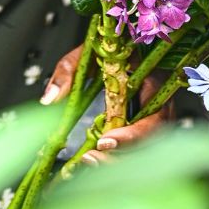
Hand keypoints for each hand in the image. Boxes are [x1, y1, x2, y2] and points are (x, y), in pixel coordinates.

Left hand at [42, 44, 172, 163]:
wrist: (123, 45)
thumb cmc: (110, 46)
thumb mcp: (88, 52)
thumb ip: (69, 71)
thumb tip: (49, 99)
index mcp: (154, 80)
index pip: (153, 118)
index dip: (131, 136)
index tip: (104, 142)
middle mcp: (160, 105)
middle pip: (151, 143)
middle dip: (122, 156)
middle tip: (90, 159)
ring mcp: (154, 120)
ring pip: (145, 151)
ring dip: (118, 162)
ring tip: (88, 162)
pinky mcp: (144, 129)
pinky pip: (137, 149)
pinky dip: (117, 158)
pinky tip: (94, 163)